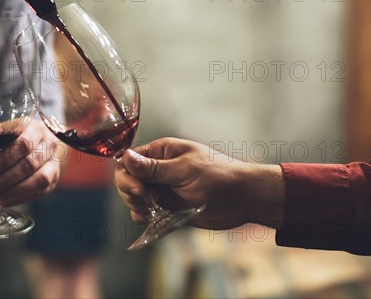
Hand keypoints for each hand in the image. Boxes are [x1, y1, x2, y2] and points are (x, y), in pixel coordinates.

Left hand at [0, 119, 60, 206]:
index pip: (23, 144)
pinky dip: (21, 198)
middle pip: (30, 164)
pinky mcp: (53, 180)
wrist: (41, 142)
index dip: (5, 158)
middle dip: (6, 178)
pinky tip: (5, 200)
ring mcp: (54, 164)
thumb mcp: (4, 133)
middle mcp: (49, 146)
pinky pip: (40, 192)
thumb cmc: (18, 137)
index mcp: (36, 129)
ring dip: (16, 191)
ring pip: (39, 180)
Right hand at [115, 138, 283, 229]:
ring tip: (150, 212)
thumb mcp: (185, 170)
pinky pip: (146, 211)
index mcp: (162, 152)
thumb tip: (125, 156)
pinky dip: (143, 216)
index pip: (129, 160)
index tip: (139, 190)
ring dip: (136, 205)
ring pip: (134, 196)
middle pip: (128, 179)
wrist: (245, 199)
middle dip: (131, 192)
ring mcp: (163, 188)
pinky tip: (149, 219)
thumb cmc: (220, 177)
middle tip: (147, 202)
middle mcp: (159, 169)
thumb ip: (154, 168)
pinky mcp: (169, 206)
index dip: (127, 175)